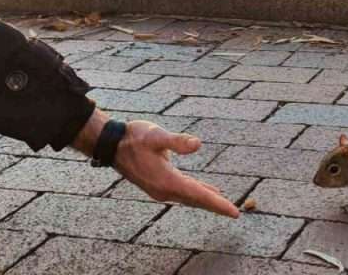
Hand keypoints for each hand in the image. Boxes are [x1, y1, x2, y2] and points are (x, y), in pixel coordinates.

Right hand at [74, 110, 238, 217]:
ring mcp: (160, 188)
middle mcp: (164, 189)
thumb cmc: (134, 137)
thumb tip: (197, 144)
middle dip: (216, 206)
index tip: (234, 212)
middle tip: (235, 213)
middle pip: (196, 200)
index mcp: (167, 181)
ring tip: (224, 204)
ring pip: (190, 197)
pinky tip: (207, 191)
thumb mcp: (156, 135)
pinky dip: (197, 193)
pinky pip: (184, 192)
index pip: (198, 195)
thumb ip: (177, 141)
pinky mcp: (158, 184)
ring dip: (207, 200)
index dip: (217, 203)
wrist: (112, 144)